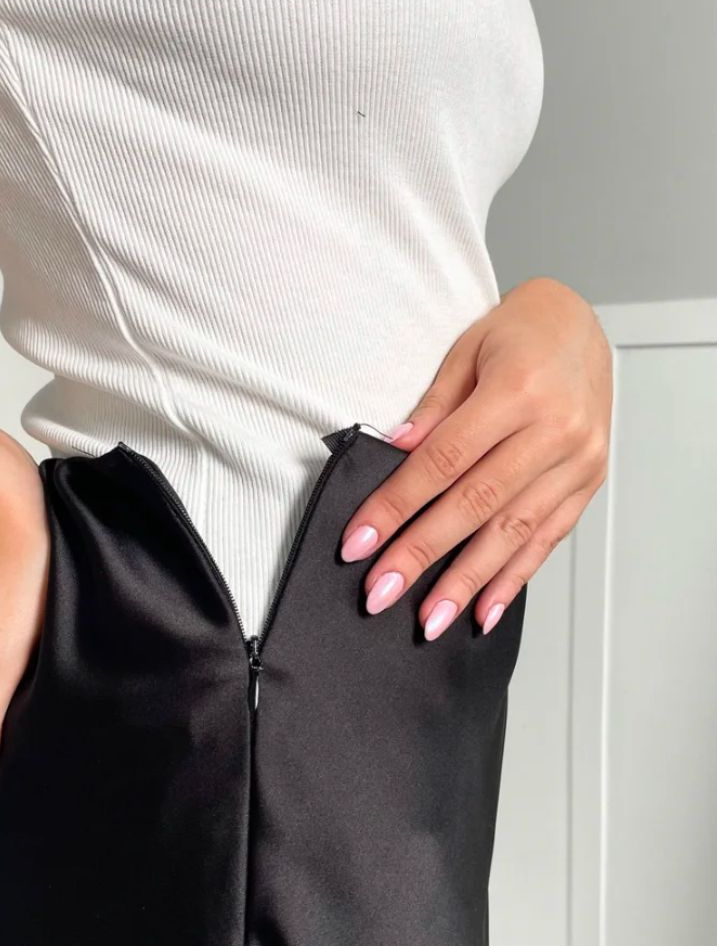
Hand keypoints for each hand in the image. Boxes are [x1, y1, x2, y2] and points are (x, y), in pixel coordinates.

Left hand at [339, 276, 612, 636]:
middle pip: (475, 504)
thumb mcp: (464, 352)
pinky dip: (512, 579)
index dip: (396, 506)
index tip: (358, 544)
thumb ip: (432, 409)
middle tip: (380, 594)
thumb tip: (394, 455)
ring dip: (466, 582)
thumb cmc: (519, 334)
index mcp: (518, 390)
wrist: (582, 325)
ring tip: (429, 620)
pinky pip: (546, 539)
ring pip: (512, 532)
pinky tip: (483, 611)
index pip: (443, 462)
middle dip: (422, 555)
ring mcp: (578, 461)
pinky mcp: (587, 483)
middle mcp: (556, 429)